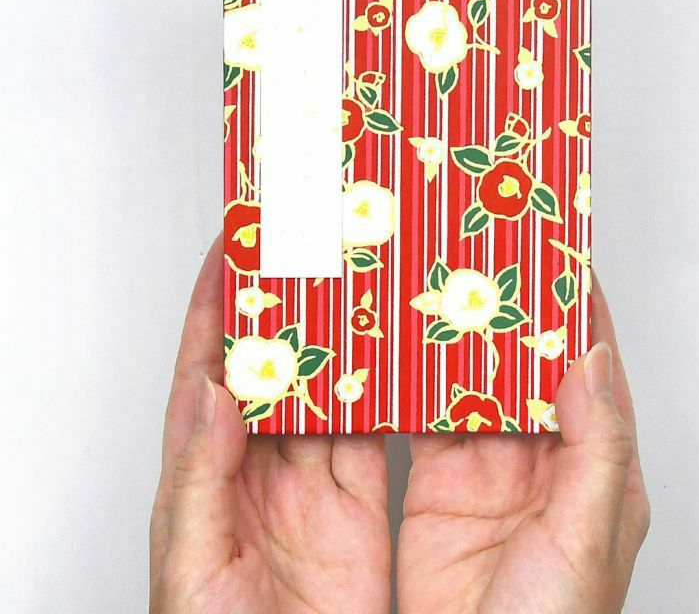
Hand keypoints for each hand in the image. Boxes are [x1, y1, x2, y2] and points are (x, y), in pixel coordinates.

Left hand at [150, 236, 390, 612]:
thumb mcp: (190, 561)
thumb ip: (198, 478)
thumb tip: (211, 393)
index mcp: (206, 466)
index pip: (207, 365)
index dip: (215, 303)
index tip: (231, 248)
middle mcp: (259, 461)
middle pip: (276, 365)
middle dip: (292, 309)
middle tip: (313, 257)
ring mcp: (312, 479)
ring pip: (329, 391)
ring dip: (343, 346)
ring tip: (361, 295)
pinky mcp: (358, 503)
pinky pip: (373, 435)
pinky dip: (386, 398)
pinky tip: (397, 368)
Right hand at [397, 274, 648, 613]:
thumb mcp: (588, 532)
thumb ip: (595, 445)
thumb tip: (593, 360)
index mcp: (593, 463)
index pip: (591, 369)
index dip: (579, 312)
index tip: (560, 258)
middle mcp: (540, 457)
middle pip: (523, 366)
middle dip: (506, 315)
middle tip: (483, 263)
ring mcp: (485, 466)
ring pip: (471, 385)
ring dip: (456, 344)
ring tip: (438, 294)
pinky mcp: (437, 482)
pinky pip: (424, 419)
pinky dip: (411, 387)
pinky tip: (401, 357)